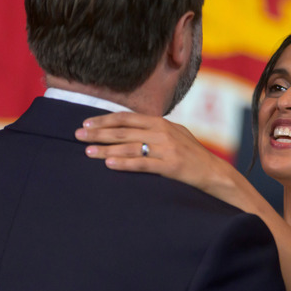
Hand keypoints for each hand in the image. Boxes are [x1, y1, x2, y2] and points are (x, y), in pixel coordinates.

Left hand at [75, 112, 235, 195]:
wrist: (213, 172)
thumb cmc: (191, 154)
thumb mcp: (174, 134)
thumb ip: (153, 129)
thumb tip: (129, 127)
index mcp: (160, 123)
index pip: (127, 118)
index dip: (105, 120)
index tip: (86, 123)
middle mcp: (162, 132)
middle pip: (124, 131)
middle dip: (99, 133)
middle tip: (77, 135)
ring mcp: (166, 149)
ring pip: (130, 147)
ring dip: (106, 149)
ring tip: (88, 151)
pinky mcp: (170, 166)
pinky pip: (143, 164)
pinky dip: (124, 164)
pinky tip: (109, 165)